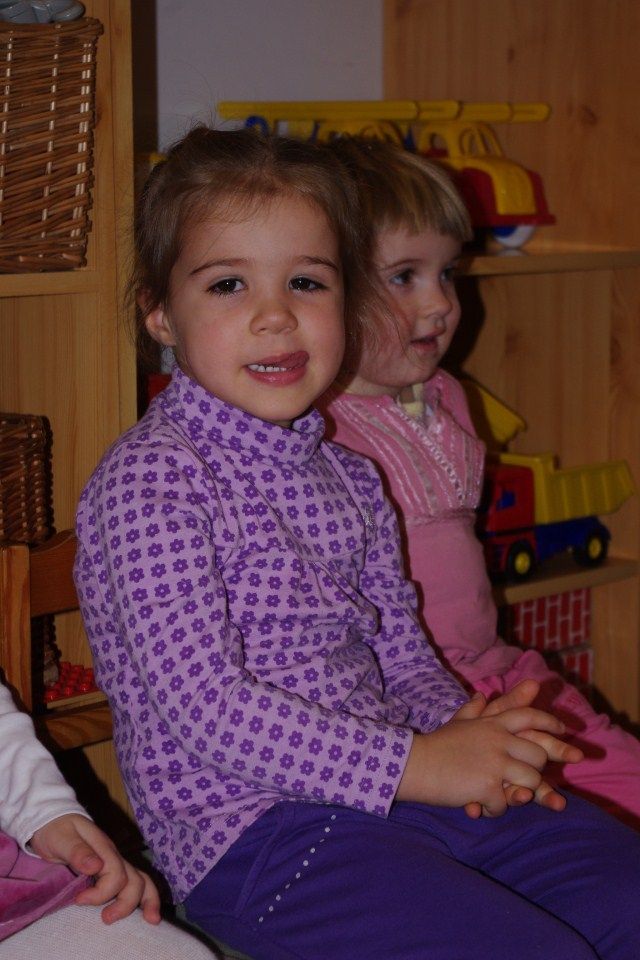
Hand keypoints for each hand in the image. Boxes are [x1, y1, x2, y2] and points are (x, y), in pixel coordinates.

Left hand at [30, 814, 160, 924]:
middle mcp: (115, 858)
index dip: (101, 893)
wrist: (56, 822)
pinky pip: (132, 885)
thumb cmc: (57, 831)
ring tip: (150, 921)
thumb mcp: (62, 838)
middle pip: (135, 880)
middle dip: (127, 903)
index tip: (79, 900)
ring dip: (147, 901)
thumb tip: (96, 866)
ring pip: (141, 881)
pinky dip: (142, 900)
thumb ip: (78, 851)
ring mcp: (115, 865)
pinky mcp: (111, 873)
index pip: (116, 875)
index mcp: (104, 850)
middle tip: (106, 919)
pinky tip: (144, 915)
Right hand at [397, 687, 575, 816]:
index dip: (551, 722)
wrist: (415, 763)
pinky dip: (493, 809)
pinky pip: (505, 804)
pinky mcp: (487, 785)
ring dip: (520, 794)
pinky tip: (479, 806)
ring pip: (531, 781)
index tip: (564, 731)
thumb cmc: (436, 745)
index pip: (530, 716)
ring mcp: (495, 763)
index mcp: (492, 724)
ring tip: (501, 796)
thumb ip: (474, 710)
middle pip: (539, 755)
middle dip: (536, 771)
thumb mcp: (458, 722)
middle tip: (524, 781)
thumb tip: (481, 695)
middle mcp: (498, 739)